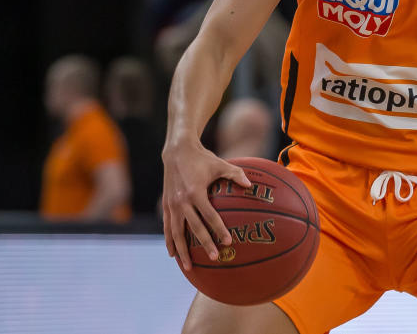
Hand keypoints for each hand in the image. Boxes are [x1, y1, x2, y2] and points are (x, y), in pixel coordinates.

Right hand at [162, 140, 251, 269]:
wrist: (177, 151)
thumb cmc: (202, 158)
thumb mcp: (220, 164)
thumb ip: (236, 174)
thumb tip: (250, 185)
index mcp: (196, 192)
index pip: (209, 215)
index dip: (219, 229)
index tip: (228, 241)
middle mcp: (182, 201)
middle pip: (194, 228)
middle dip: (204, 244)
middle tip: (214, 258)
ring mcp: (172, 204)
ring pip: (176, 232)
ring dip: (182, 250)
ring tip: (188, 267)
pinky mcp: (166, 205)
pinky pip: (167, 227)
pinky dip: (169, 241)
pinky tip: (172, 254)